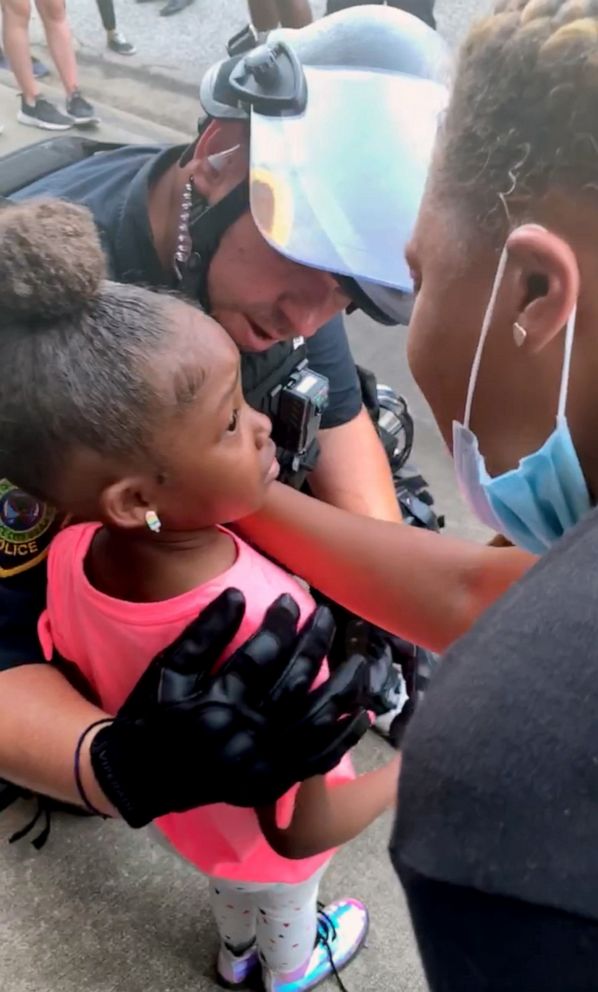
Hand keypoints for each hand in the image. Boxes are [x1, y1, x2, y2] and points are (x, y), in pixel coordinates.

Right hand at [90, 590, 370, 826]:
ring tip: (360, 661)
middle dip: (314, 643)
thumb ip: (202, 634)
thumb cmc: (151, 716)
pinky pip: (316, 761)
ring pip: (316, 722)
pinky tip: (361, 714)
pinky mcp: (270, 783)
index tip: (289, 600)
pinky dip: (342, 738)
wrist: (139, 779)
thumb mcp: (166, 670)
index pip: (260, 655)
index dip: (280, 624)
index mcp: (214, 704)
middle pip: (294, 683)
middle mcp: (243, 736)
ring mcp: (261, 764)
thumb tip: (237, 593)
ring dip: (344, 689)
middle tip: (325, 615)